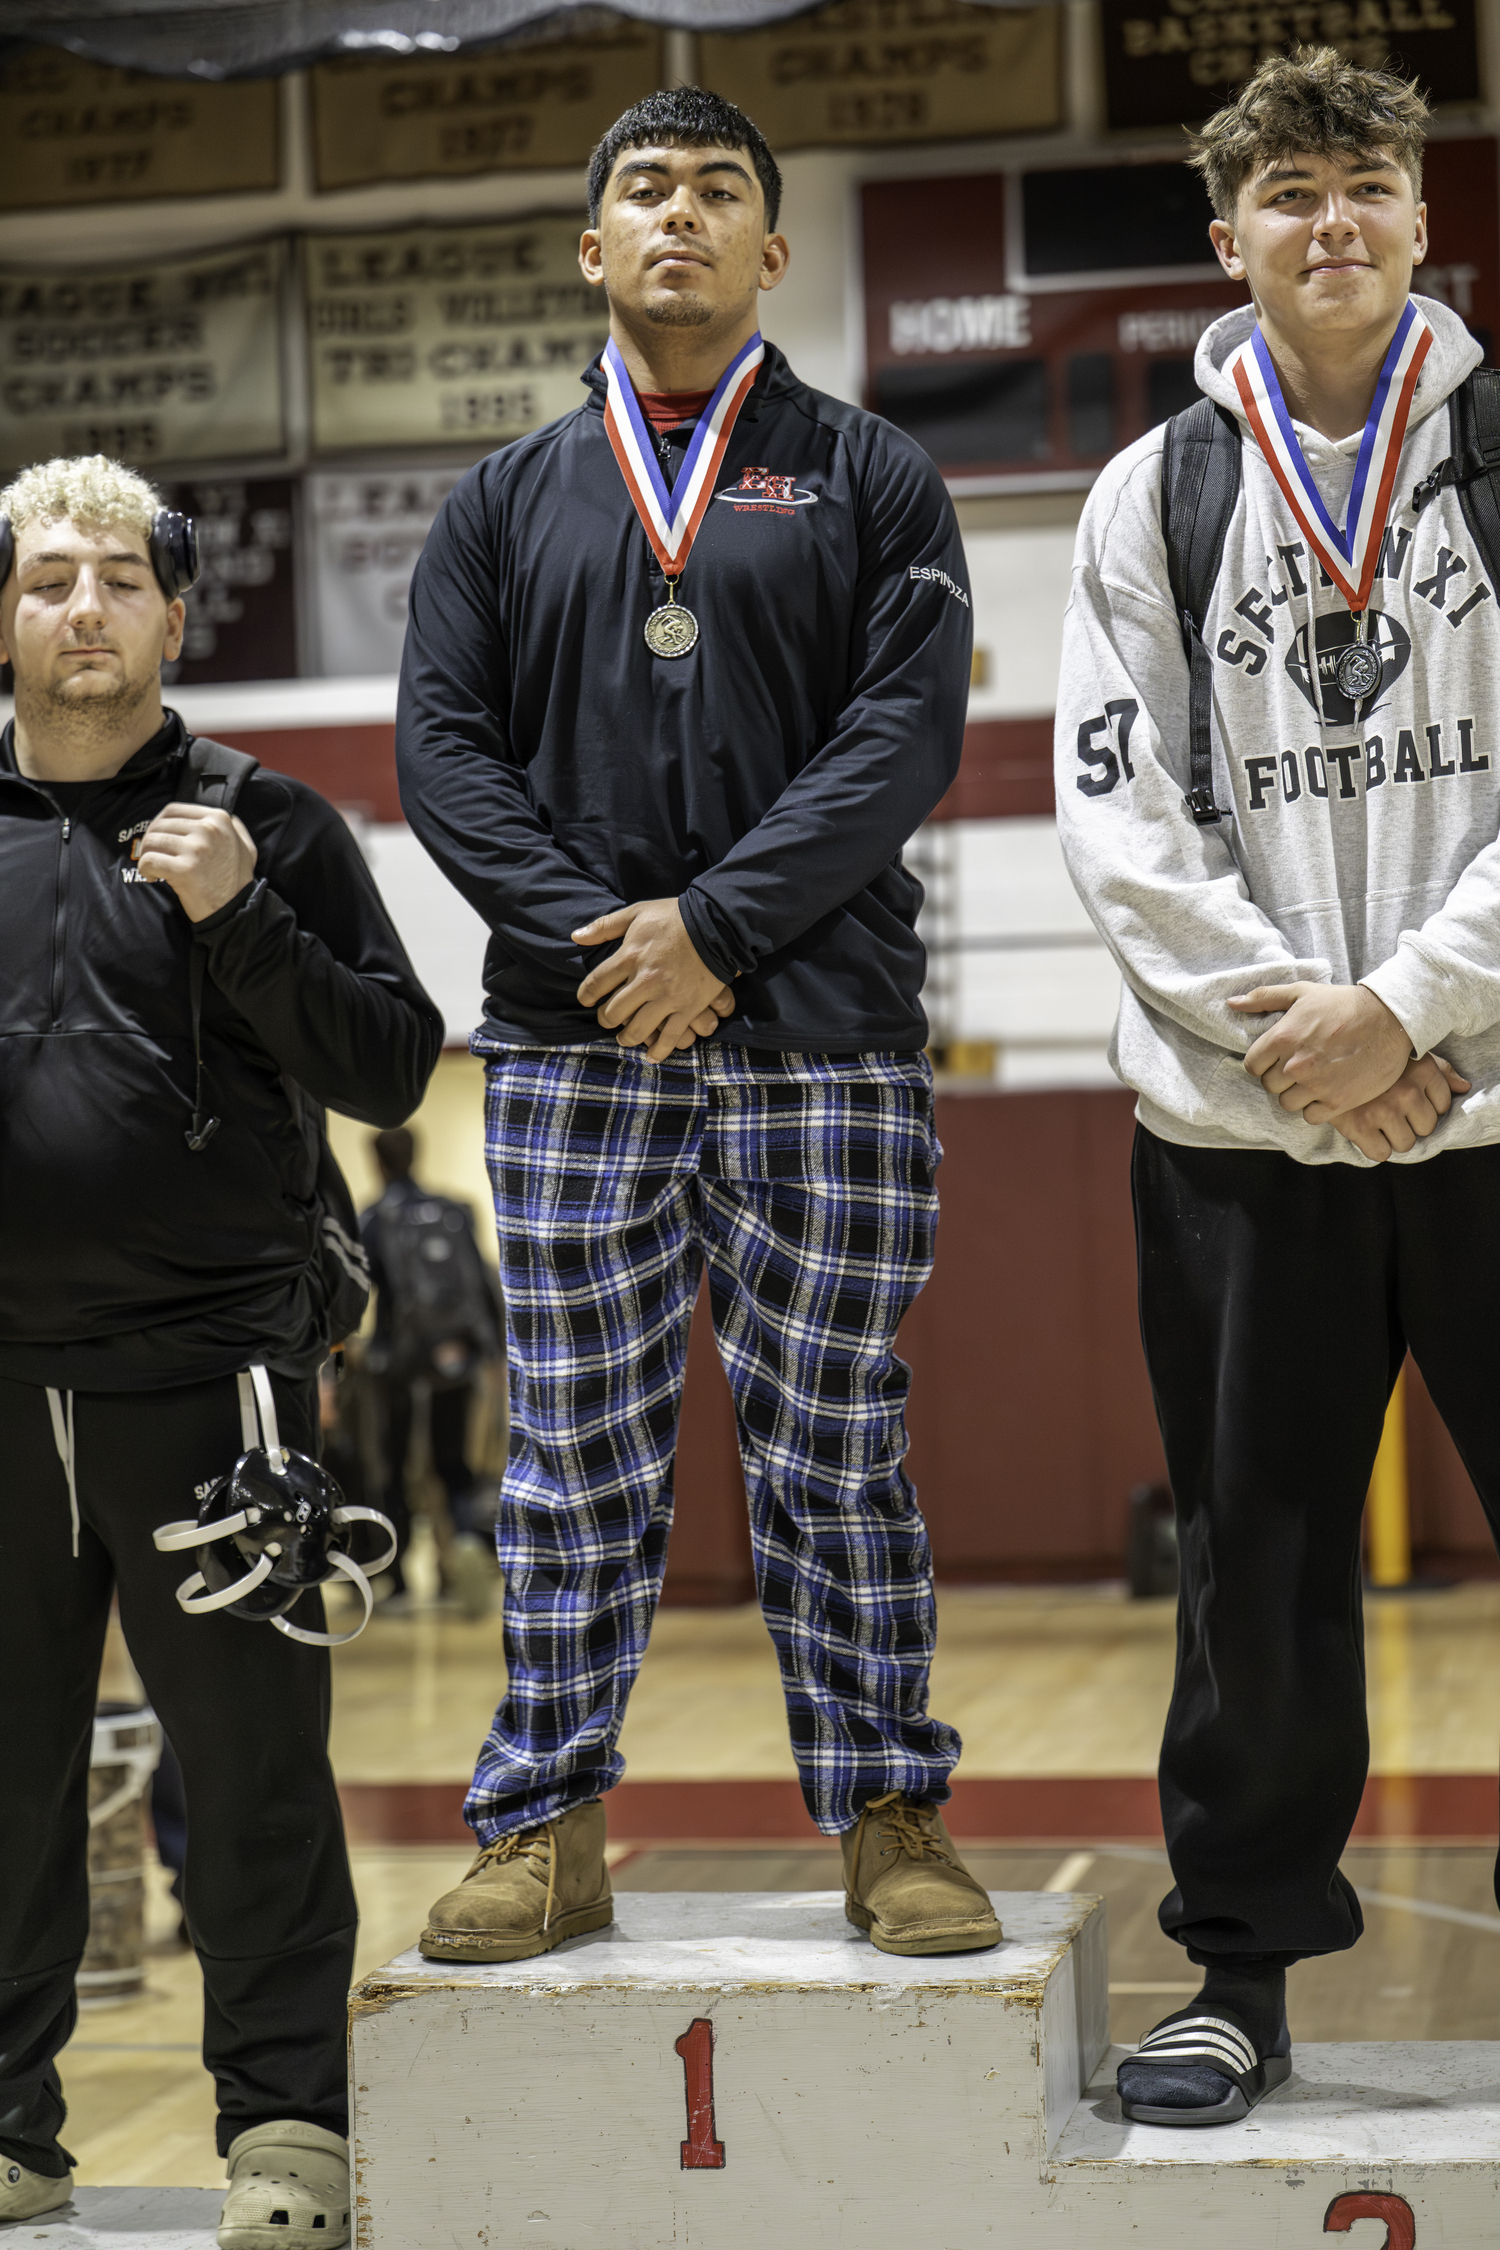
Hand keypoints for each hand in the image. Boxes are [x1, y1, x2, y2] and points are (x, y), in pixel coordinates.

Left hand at [137, 803, 256, 922]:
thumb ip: (235, 827)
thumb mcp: (246, 846)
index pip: (173, 810)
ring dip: (146, 856)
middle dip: (151, 842)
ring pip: (151, 841)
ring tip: (153, 868)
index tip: (160, 839)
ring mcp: (196, 849)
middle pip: (159, 825)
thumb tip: (226, 816)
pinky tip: (152, 877)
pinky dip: (145, 869)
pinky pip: (149, 861)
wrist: (235, 910)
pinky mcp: (184, 869)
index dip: (159, 823)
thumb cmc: (237, 880)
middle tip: (154, 856)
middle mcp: (208, 830)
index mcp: (219, 819)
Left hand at [573, 898, 728, 1061]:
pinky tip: (652, 1054)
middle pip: (614, 1011)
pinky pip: (670, 1036)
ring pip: (638, 1029)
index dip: (586, 995)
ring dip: (627, 1038)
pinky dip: (659, 1049)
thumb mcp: (637, 912)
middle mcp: (646, 980)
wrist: (717, 923)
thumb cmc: (675, 916)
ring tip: (625, 1038)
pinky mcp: (688, 1007)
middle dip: (606, 1019)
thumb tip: (576, 937)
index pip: (596, 983)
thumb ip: (605, 926)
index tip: (586, 1000)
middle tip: (607, 1020)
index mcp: (630, 956)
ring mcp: (668, 996)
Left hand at [1229, 980, 1411, 1114]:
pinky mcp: (1338, 1101)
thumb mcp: (1302, 992)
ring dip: (1297, 1094)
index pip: (1252, 1065)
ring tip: (1314, 1079)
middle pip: (1269, 1086)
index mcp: (1282, 1038)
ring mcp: (1316, 1085)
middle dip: (1280, 1078)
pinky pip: (1311, 1117)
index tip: (1277, 1058)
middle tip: (1299, 1067)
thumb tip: (1232, 1003)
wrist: (1390, 1019)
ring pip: (1288, 1104)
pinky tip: (1327, 1091)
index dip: (1263, 1063)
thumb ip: (1263, 998)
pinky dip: (1317, 1108)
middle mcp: (1295, 1065)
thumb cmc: (1343, 1003)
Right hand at [1318, 1054, 1470, 1161]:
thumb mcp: (1407, 1055)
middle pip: (1426, 1127)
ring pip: (1406, 1143)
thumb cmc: (1369, 1058)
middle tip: (1391, 1111)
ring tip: (1378, 1120)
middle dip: (1411, 1123)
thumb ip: (1439, 1070)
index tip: (1408, 1100)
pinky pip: (1380, 1154)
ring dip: (1393, 1137)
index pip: (1442, 1105)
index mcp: (1422, 1069)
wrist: (1319, 1058)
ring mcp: (1382, 1110)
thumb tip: (1463, 1087)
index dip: (1426, 1106)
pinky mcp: (1358, 1126)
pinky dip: (1374, 1147)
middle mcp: (1406, 1090)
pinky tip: (1365, 1130)